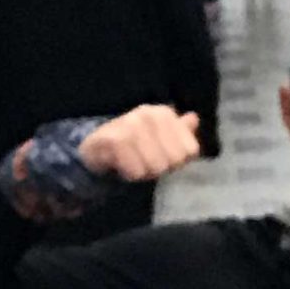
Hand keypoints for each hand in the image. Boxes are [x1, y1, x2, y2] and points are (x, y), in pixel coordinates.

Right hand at [78, 105, 200, 183]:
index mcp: (164, 113)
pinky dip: (130, 174)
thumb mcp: (162, 140)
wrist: (96, 149)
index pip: (190, 151)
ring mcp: (130, 123)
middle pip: (174, 160)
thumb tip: (193, 118)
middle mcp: (149, 113)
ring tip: (133, 163)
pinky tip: (121, 165)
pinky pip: (136, 171)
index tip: (161, 156)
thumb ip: (181, 132)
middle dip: (160, 167)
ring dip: (144, 172)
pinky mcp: (113, 138)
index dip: (177, 161)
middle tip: (144, 161)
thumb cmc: (135, 146)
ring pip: (156, 166)